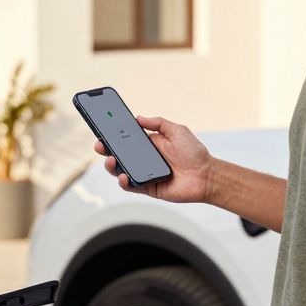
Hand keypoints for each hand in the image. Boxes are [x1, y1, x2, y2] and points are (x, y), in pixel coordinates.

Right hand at [94, 115, 213, 203]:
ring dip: (111, 165)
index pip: (126, 138)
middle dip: (105, 149)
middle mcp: (144, 158)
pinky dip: (124, 182)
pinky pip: (131, 186)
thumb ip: (157, 123)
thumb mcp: (177, 130)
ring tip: (110, 160)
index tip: (102, 128)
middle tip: (100, 145)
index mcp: (149, 144)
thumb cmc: (195, 153)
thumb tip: (138, 117)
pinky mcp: (147, 188)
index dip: (113, 134)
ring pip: (120, 170)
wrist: (206, 176)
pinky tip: (124, 176)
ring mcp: (144, 173)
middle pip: (118, 154)